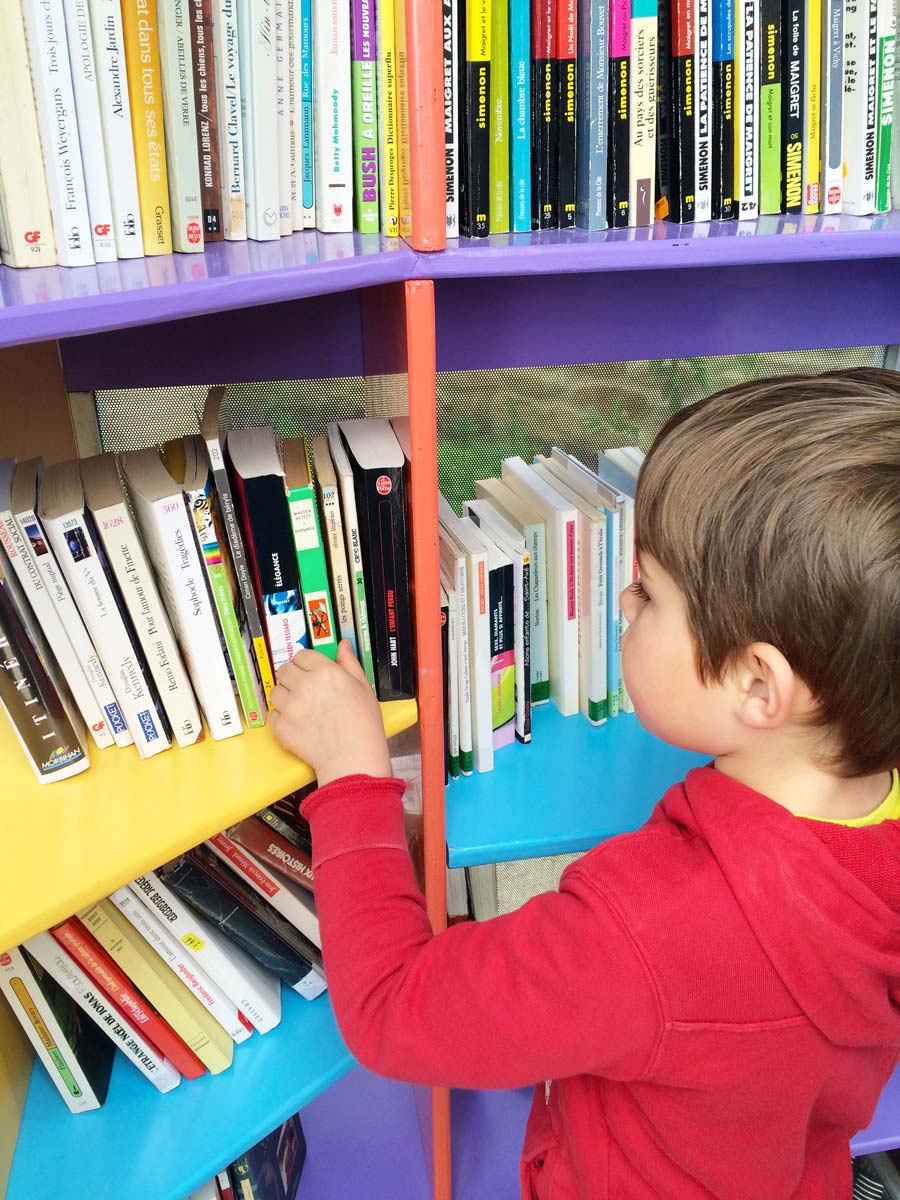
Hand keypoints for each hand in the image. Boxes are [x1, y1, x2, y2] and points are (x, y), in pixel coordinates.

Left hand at [269, 641, 392, 786]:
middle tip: (304, 688)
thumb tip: (343, 645)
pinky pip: (273, 714)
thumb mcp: (363, 687)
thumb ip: (349, 662)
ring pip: (275, 691)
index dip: (305, 662)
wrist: (353, 759)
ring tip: (301, 707)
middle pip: (285, 670)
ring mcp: (290, 706)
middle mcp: (304, 685)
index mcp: (325, 672)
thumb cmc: (363, 725)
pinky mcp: (281, 727)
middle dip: (292, 676)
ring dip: (285, 695)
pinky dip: (282, 717)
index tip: (309, 670)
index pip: (302, 655)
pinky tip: (298, 723)